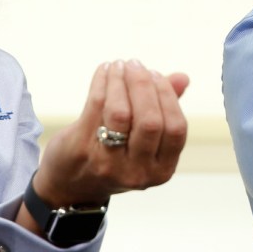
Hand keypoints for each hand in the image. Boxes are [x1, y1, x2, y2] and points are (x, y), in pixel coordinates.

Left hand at [33, 60, 189, 207]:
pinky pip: (96, 106)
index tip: (156, 74)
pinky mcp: (82, 150)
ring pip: (120, 112)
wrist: (70, 187)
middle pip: (150, 121)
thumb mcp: (145, 143)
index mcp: (161, 170)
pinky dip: (102, 82)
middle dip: (144, 86)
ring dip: (121, 81)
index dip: (167, 97)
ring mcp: (108, 164)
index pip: (175, 128)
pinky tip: (104, 70)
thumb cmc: (114, 157)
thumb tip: (182, 77)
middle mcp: (138, 172)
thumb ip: (164, 110)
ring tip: (119, 65)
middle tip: (135, 64)